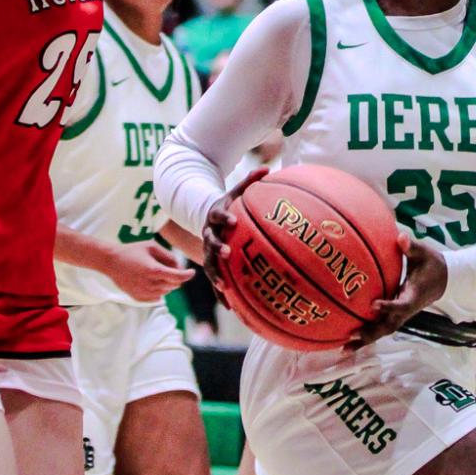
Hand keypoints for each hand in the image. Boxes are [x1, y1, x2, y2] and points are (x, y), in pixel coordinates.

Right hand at [105, 239, 193, 303]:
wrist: (111, 261)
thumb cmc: (132, 251)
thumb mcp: (151, 246)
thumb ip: (168, 255)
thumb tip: (179, 266)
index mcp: (155, 270)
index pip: (178, 277)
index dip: (187, 275)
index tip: (192, 272)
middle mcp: (150, 284)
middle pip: (174, 285)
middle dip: (176, 277)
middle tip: (168, 267)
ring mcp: (144, 292)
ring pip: (166, 292)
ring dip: (166, 284)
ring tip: (155, 272)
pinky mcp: (138, 298)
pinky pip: (156, 298)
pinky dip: (158, 291)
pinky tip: (150, 281)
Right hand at [201, 166, 269, 301]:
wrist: (208, 217)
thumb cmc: (229, 204)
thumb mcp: (236, 191)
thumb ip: (250, 181)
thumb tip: (268, 167)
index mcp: (215, 216)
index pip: (217, 216)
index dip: (224, 218)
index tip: (232, 221)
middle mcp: (208, 234)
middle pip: (210, 242)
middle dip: (216, 248)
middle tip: (226, 253)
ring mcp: (207, 250)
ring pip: (208, 265)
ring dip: (214, 275)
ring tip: (223, 286)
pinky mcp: (211, 264)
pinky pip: (215, 279)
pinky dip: (221, 293)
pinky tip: (231, 307)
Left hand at [346, 233, 447, 348]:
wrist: (443, 279)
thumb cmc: (431, 264)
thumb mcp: (424, 253)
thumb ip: (412, 247)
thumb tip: (401, 238)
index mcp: (414, 296)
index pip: (402, 305)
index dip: (389, 307)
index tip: (373, 304)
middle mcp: (406, 309)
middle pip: (389, 326)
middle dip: (371, 333)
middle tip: (352, 335)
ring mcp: (400, 314)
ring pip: (383, 330)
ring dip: (366, 339)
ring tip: (344, 348)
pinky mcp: (395, 315)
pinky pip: (380, 327)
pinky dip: (366, 334)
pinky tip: (347, 340)